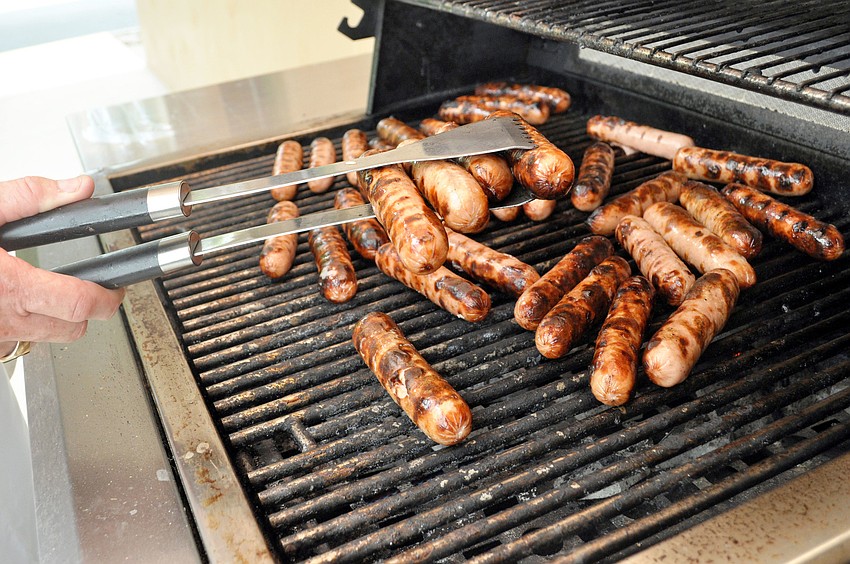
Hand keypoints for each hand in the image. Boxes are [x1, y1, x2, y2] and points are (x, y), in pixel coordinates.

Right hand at [0, 176, 125, 356]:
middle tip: (91, 287)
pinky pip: (12, 343)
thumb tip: (76, 188)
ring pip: (44, 340)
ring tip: (47, 291)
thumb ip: (28, 197)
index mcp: (10, 287)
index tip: (116, 287)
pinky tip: (7, 302)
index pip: (82, 305)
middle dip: (88, 310)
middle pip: (72, 330)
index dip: (108, 298)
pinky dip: (20, 325)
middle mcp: (2, 320)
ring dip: (55, 320)